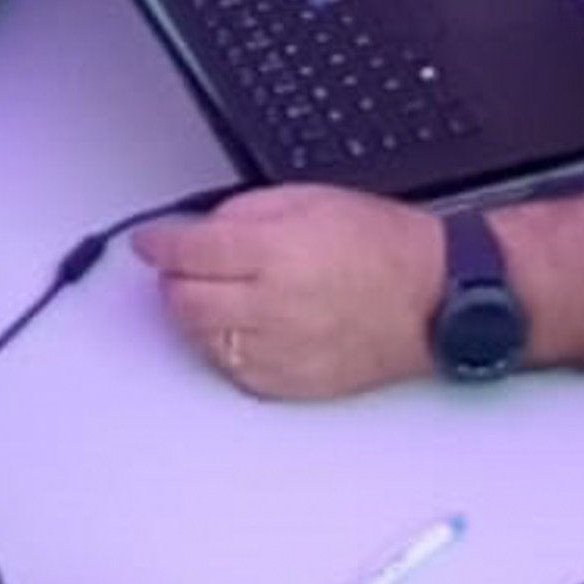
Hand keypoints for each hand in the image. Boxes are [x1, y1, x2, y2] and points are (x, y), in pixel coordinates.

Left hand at [131, 186, 447, 399]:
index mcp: (276, 254)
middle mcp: (274, 306)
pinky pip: (235, 372)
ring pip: (203, 341)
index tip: (148, 242)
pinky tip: (239, 329)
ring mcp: (282, 351)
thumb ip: (246, 212)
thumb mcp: (309, 199)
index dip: (159, 243)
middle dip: (171, 282)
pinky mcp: (294, 384)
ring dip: (194, 317)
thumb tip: (201, 229)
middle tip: (176, 269)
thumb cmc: (383, 247)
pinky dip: (224, 349)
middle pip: (185, 302)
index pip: (190, 251)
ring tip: (212, 296)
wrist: (434, 297)